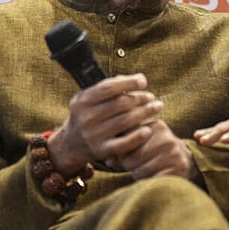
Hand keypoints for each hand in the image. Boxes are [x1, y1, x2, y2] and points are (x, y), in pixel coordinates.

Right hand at [48, 73, 162, 175]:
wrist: (71, 144)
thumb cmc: (88, 115)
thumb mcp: (89, 99)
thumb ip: (109, 87)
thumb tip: (138, 79)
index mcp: (82, 101)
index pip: (109, 88)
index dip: (129, 82)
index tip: (143, 81)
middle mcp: (86, 118)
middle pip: (121, 104)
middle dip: (140, 98)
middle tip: (152, 97)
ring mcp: (93, 135)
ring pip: (126, 121)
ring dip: (146, 112)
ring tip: (157, 106)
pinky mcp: (101, 150)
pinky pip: (124, 143)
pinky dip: (138, 136)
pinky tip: (149, 129)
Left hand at [116, 120, 198, 180]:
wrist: (188, 165)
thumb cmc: (157, 154)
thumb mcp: (143, 144)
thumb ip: (123, 146)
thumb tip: (108, 160)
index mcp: (156, 126)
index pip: (126, 141)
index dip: (122, 153)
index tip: (127, 156)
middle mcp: (166, 138)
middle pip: (129, 158)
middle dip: (130, 166)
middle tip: (140, 165)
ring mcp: (174, 154)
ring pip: (139, 171)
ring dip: (139, 176)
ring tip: (149, 170)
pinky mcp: (178, 170)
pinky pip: (150, 181)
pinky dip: (149, 183)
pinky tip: (156, 177)